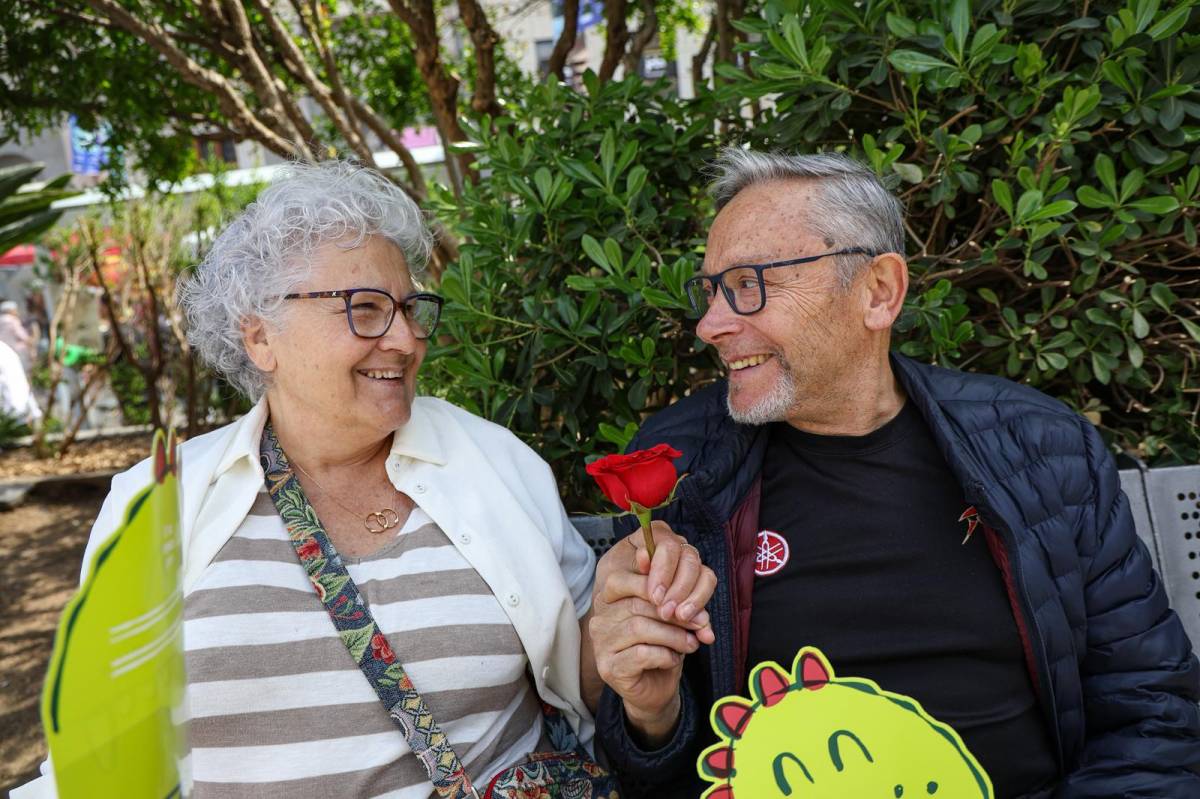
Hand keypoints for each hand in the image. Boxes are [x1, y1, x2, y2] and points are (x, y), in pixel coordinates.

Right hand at [589, 521, 716, 742]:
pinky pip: (641, 653)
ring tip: (691, 643)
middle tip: (700, 624)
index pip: (625, 580)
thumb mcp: (670, 617)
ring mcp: (601, 644)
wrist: (655, 688)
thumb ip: (676, 601)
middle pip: (638, 604)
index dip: (660, 586)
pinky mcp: (609, 667)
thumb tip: (693, 594)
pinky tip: (673, 659)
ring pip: (640, 628)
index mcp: (610, 599)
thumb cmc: (662, 646)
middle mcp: (601, 618)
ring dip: (673, 636)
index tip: (687, 601)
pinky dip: (665, 655)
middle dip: (675, 614)